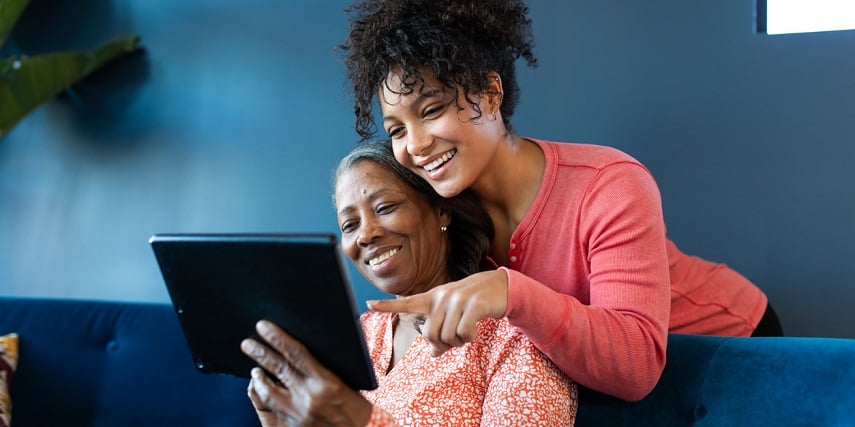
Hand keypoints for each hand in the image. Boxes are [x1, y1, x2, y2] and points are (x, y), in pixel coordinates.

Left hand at [241, 320, 373, 426]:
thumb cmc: (357, 409)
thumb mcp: (348, 383)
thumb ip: (325, 368)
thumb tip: (301, 349)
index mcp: (326, 382)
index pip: (296, 353)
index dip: (277, 338)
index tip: (263, 327)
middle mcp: (310, 398)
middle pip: (278, 369)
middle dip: (260, 353)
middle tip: (247, 344)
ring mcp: (299, 415)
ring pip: (267, 393)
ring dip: (258, 378)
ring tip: (254, 369)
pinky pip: (270, 411)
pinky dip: (262, 398)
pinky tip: (260, 390)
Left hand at [367, 270, 507, 356]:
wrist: (499, 287)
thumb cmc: (472, 304)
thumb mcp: (453, 317)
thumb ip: (441, 334)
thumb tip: (433, 354)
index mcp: (433, 298)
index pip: (406, 302)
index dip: (387, 305)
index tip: (368, 304)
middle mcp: (442, 297)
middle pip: (430, 334)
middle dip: (442, 343)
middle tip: (455, 339)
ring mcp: (457, 300)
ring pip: (447, 336)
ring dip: (458, 342)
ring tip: (467, 332)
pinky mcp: (474, 305)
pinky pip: (463, 333)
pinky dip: (468, 338)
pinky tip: (474, 331)